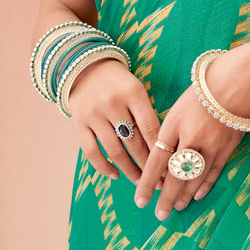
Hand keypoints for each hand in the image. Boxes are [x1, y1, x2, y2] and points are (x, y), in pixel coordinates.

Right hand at [66, 57, 158, 184]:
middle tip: (160, 182)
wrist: (86, 67)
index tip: (171, 168)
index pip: (151, 127)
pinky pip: (91, 151)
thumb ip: (147, 114)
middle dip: (148, 166)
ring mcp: (94, 114)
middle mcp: (113, 103)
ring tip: (140, 182)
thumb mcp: (137, 89)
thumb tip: (164, 149)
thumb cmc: (119, 83)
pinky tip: (116, 174)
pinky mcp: (78, 123)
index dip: (161, 151)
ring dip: (129, 170)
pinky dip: (103, 167)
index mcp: (133, 93)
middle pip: (134, 142)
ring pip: (114, 151)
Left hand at [133, 38, 249, 219]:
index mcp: (174, 125)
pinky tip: (197, 195)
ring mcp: (211, 146)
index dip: (147, 183)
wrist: (238, 82)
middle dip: (166, 198)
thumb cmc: (204, 89)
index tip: (140, 200)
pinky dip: (204, 186)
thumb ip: (169, 131)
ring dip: (184, 195)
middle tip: (159, 215)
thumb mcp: (178, 107)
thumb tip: (160, 158)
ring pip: (194, 178)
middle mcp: (191, 139)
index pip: (157, 160)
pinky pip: (213, 172)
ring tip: (176, 207)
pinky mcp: (227, 148)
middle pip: (175, 176)